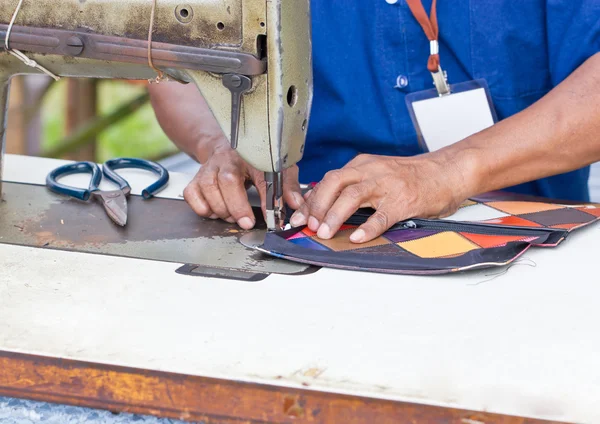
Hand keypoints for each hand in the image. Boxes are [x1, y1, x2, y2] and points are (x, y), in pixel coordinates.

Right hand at [183, 145, 303, 229]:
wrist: (226, 149)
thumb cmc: (254, 161)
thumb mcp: (277, 168)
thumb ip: (288, 186)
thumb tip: (297, 205)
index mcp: (251, 156)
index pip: (260, 176)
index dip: (265, 198)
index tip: (268, 217)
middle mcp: (227, 160)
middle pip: (227, 181)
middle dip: (237, 207)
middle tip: (247, 223)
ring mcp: (209, 168)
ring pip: (208, 188)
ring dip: (221, 209)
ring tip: (232, 216)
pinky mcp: (196, 178)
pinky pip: (192, 194)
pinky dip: (202, 208)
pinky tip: (215, 211)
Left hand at [289, 153, 469, 242]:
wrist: (446, 172)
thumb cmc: (410, 177)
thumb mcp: (376, 174)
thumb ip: (352, 187)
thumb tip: (323, 206)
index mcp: (361, 165)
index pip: (327, 180)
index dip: (310, 201)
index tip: (298, 218)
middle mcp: (370, 171)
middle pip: (334, 182)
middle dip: (317, 205)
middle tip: (309, 225)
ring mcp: (387, 185)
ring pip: (352, 196)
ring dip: (334, 215)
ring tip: (324, 233)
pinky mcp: (403, 201)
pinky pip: (382, 215)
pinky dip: (368, 227)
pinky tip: (357, 237)